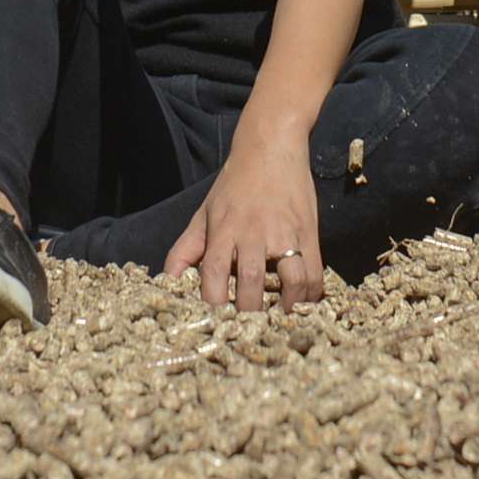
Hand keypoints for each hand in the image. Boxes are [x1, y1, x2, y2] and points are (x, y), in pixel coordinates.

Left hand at [163, 130, 321, 309]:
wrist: (270, 146)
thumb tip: (166, 283)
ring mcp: (284, 233)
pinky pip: (313, 272)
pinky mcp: (308, 232)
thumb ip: (184, 251)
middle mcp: (253, 233)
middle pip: (250, 285)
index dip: (214, 306)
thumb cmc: (233, 185)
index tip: (216, 325)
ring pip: (289, 281)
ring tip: (278, 320)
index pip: (214, 276)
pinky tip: (300, 304)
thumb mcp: (203, 215)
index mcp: (223, 230)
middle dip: (249, 314)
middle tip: (249, 331)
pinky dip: (309, 294)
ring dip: (285, 308)